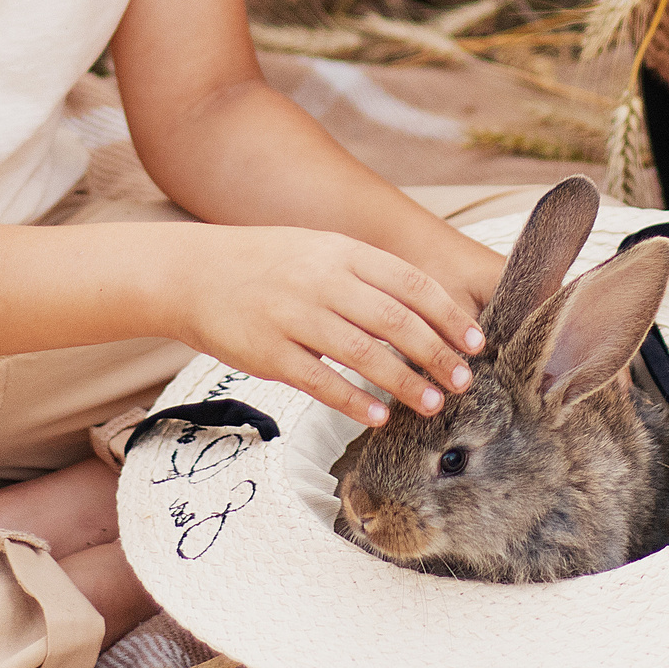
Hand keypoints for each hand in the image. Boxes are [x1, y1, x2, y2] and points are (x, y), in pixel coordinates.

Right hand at [170, 226, 488, 426]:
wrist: (192, 272)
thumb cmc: (266, 265)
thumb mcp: (319, 252)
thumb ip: (366, 277)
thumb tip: (426, 312)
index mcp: (341, 252)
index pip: (411, 283)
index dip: (448, 315)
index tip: (476, 342)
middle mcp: (322, 281)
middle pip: (396, 321)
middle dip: (437, 354)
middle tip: (463, 382)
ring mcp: (294, 316)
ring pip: (364, 354)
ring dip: (404, 382)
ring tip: (432, 404)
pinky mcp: (268, 352)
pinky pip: (320, 381)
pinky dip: (355, 400)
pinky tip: (379, 416)